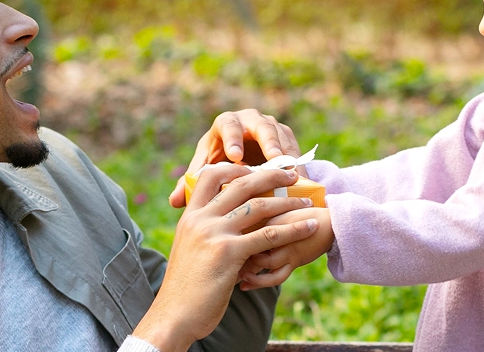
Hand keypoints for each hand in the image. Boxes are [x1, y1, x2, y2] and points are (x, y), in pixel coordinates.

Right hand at [132, 166, 317, 350]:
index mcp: (190, 216)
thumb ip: (207, 235)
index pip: (210, 176)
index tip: (255, 169)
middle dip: (270, 176)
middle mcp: (201, 219)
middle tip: (291, 175)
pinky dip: (294, 230)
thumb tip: (232, 230)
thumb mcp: (190, 251)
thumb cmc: (185, 289)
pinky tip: (309, 228)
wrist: (174, 315)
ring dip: (288, 203)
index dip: (235, 168)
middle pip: (240, 184)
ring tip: (306, 204)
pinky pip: (269, 235)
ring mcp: (214, 234)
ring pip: (258, 207)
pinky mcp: (229, 253)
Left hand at [169, 109, 302, 208]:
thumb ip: (192, 184)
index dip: (232, 138)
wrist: (243, 161)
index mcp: (225, 125)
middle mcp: (250, 121)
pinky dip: (297, 164)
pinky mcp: (287, 139)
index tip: (235, 156)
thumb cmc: (220, 165)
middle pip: (261, 126)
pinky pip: (294, 149)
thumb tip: (174, 201)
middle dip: (267, 142)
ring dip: (287, 154)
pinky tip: (300, 180)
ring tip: (290, 172)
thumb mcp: (207, 172)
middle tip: (273, 160)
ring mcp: (271, 127)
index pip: (227, 124)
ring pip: (281, 136)